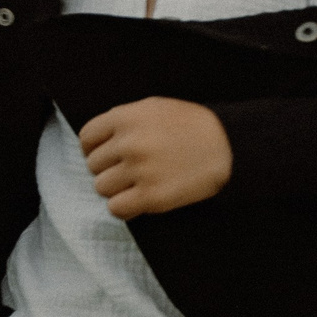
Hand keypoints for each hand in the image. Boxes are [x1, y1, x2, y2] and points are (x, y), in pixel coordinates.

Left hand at [80, 97, 232, 219]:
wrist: (229, 147)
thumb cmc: (191, 126)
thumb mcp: (154, 108)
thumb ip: (122, 120)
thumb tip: (94, 142)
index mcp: (126, 118)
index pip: (87, 138)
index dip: (96, 148)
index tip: (111, 154)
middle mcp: (129, 143)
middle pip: (93, 165)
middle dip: (110, 167)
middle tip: (134, 168)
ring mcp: (139, 171)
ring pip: (101, 187)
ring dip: (117, 188)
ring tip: (139, 182)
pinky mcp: (151, 197)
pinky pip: (116, 208)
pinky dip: (126, 206)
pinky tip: (141, 198)